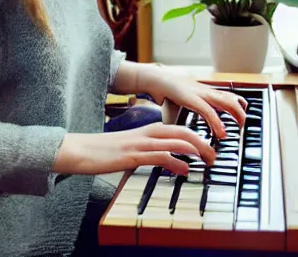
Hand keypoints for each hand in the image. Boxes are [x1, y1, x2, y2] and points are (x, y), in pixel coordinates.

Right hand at [52, 123, 215, 176]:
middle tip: (214, 153)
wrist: (83, 149)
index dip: (196, 135)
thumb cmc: (106, 150)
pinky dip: (176, 162)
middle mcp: (147, 133)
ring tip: (208, 159)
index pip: (178, 128)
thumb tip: (167, 160)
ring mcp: (141, 143)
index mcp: (148, 130)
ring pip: (176, 141)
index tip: (208, 145)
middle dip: (202, 141)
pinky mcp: (134, 155)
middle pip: (182, 131)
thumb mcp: (132, 147)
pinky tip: (184, 170)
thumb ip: (150, 151)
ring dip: (195, 150)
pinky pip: (160, 156)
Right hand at [143, 69, 247, 138]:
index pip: (228, 95)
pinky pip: (208, 111)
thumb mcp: (183, 102)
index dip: (238, 105)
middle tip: (242, 125)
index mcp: (205, 92)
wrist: (155, 79)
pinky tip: (221, 133)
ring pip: (227, 101)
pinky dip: (217, 122)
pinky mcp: (192, 98)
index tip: (240, 118)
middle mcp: (206, 91)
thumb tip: (188, 127)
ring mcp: (200, 93)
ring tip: (239, 127)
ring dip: (236, 114)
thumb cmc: (167, 92)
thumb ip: (189, 113)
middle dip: (241, 111)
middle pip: (232, 97)